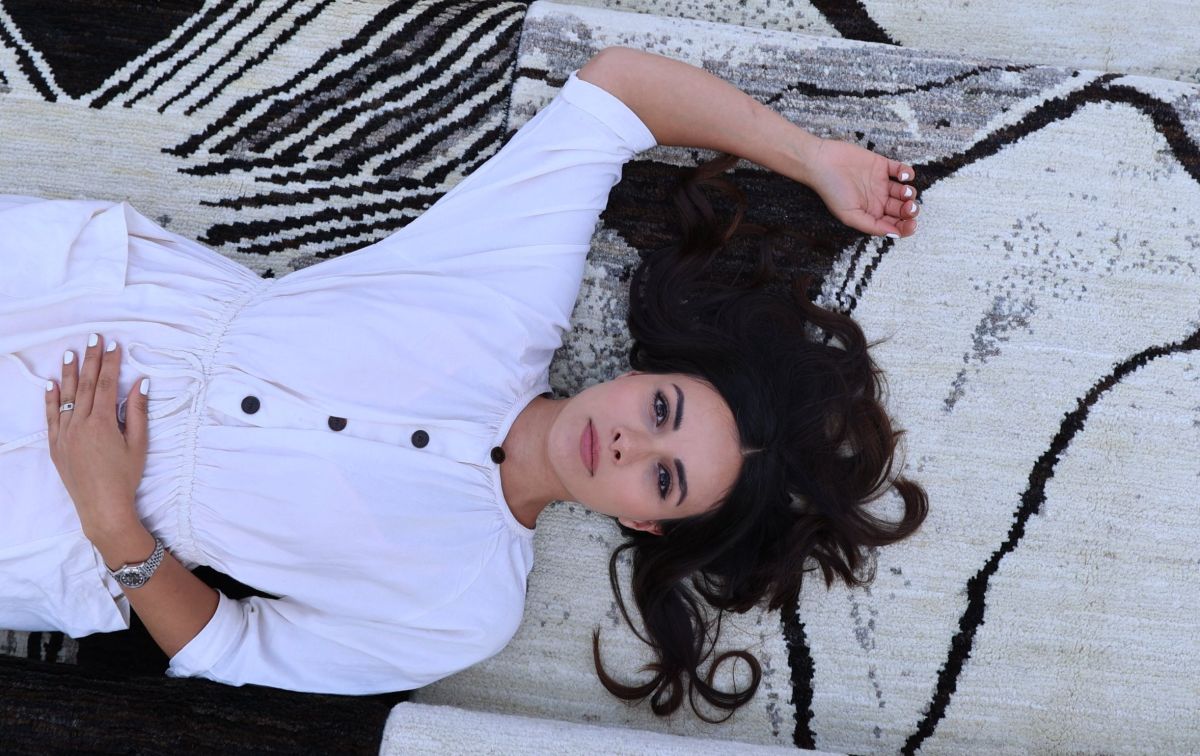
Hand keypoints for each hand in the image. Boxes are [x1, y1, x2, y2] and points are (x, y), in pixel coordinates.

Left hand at [45, 333, 149, 541]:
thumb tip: (141, 384)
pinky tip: (52, 383)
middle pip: (86, 385)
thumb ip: (138, 412)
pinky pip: (51, 416)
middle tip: (93, 338)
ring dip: (69, 373)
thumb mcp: (138, 444)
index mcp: (102, 423)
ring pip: (66, 396)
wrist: (102, 507)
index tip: (113, 345)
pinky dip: (50, 398)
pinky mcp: (56, 445)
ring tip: (71, 353)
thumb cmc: (125, 477)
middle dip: (90, 359)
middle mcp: (79, 424)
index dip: (110, 363)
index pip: (106, 384)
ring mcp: (64, 434)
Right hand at [806, 138, 919, 238]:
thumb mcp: (850, 215)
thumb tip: (894, 234)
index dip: (906, 227)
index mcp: (871, 214)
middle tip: (909, 207)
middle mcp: (877, 200)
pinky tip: (903, 176)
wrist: (822, 163)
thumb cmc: (831, 191)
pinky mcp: (882, 165)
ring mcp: (881, 183)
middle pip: (902, 209)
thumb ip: (872, 226)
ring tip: (903, 191)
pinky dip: (907, 173)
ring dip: (910, 193)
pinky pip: (901, 170)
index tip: (911, 224)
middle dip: (910, 210)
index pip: (894, 225)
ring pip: (904, 191)